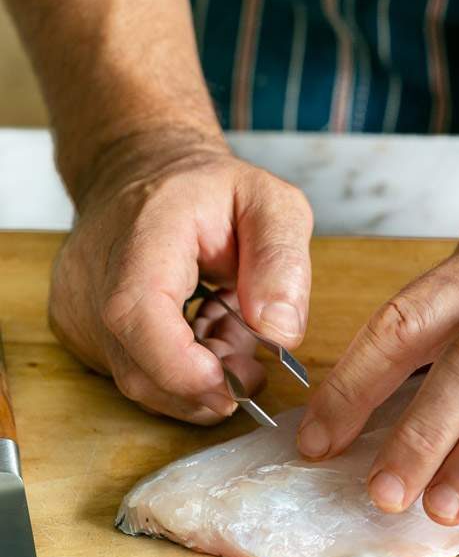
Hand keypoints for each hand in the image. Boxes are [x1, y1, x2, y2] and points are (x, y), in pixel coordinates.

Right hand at [49, 131, 312, 423]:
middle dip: (208, 384)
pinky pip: (133, 374)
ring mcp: (78, 309)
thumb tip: (279, 331)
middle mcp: (94, 277)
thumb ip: (283, 262)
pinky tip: (199, 335)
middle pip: (139, 368)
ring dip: (196, 379)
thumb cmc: (209, 190)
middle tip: (250, 360)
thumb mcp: (272, 204)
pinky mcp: (80, 332)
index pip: (137, 314)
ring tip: (226, 332)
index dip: (182, 367)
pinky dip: (177, 372)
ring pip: (139, 381)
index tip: (233, 384)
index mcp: (143, 235)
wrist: (144, 173)